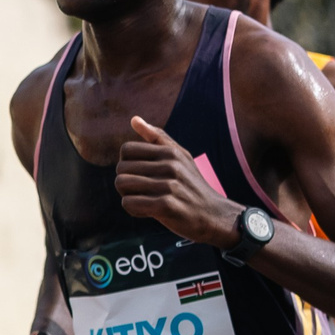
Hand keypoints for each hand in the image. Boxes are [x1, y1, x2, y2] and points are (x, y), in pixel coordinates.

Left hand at [115, 117, 242, 248]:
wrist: (213, 215)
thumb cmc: (191, 185)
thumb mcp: (180, 157)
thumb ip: (157, 138)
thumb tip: (134, 119)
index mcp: (170, 152)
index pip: (126, 149)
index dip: (127, 163)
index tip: (140, 174)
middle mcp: (170, 165)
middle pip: (121, 168)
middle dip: (126, 182)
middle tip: (142, 191)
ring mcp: (168, 185)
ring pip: (121, 184)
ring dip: (127, 195)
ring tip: (144, 199)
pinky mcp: (166, 205)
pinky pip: (129, 203)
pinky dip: (133, 209)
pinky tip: (147, 211)